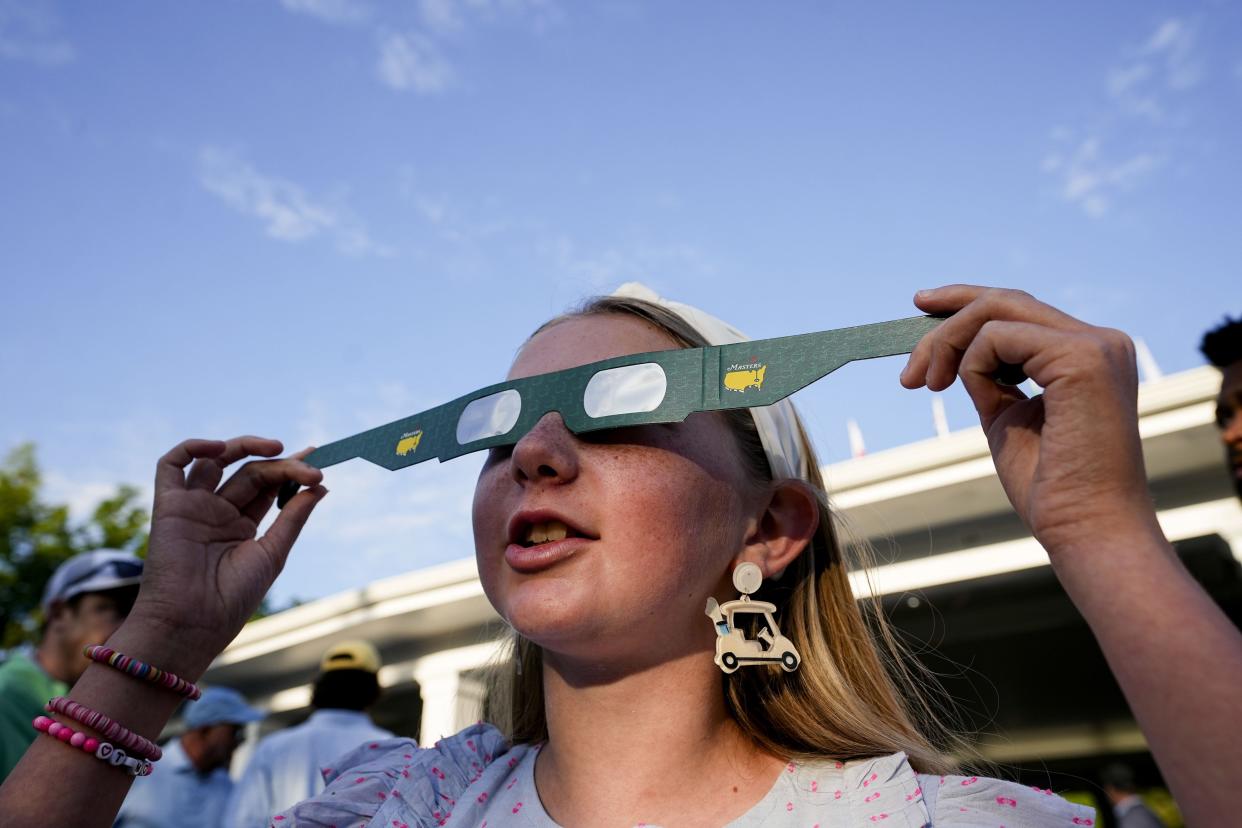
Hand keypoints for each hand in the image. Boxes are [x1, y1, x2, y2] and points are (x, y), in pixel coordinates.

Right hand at [130, 437, 326, 664]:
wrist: (192, 623)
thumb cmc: (232, 597)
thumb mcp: (272, 553)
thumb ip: (292, 517)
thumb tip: (320, 486)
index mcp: (241, 527)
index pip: (268, 487)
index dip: (291, 471)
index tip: (318, 464)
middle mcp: (217, 513)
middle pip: (250, 472)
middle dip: (282, 465)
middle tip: (311, 467)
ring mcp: (193, 507)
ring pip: (217, 461)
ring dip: (245, 446)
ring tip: (278, 448)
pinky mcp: (169, 506)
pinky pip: (171, 466)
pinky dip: (191, 448)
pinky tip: (220, 448)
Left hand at [899, 286, 1156, 557]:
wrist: (1085, 528)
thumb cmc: (1050, 488)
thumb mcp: (1010, 417)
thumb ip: (993, 379)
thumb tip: (956, 352)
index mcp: (1090, 354)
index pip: (1021, 310)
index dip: (966, 304)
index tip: (921, 308)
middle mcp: (1102, 341)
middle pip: (1006, 301)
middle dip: (946, 320)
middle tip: (909, 368)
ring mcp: (1095, 346)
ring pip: (996, 312)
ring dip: (946, 344)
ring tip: (924, 385)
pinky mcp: (1081, 358)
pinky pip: (996, 337)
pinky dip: (970, 365)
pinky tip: (973, 398)